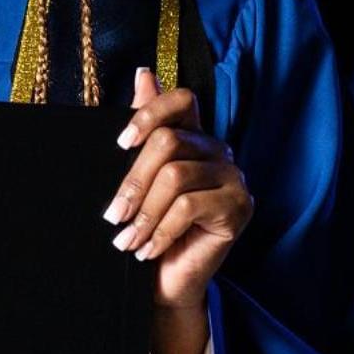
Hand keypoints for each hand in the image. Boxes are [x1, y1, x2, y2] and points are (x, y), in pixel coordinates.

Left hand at [105, 67, 254, 308]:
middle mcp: (218, 149)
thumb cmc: (150, 226)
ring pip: (176, 177)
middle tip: (113, 215)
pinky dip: (161, 230)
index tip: (121, 144)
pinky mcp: (239, 206)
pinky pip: (189, 206)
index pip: (181, 100)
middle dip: (133, 182)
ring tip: (127, 239)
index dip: (150, 113)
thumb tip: (143, 72)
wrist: (166, 280)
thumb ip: (144, 128)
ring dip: (144, 213)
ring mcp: (233, 176)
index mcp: (194, 135)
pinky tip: (148, 248)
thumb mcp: (139, 178)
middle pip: (168, 142)